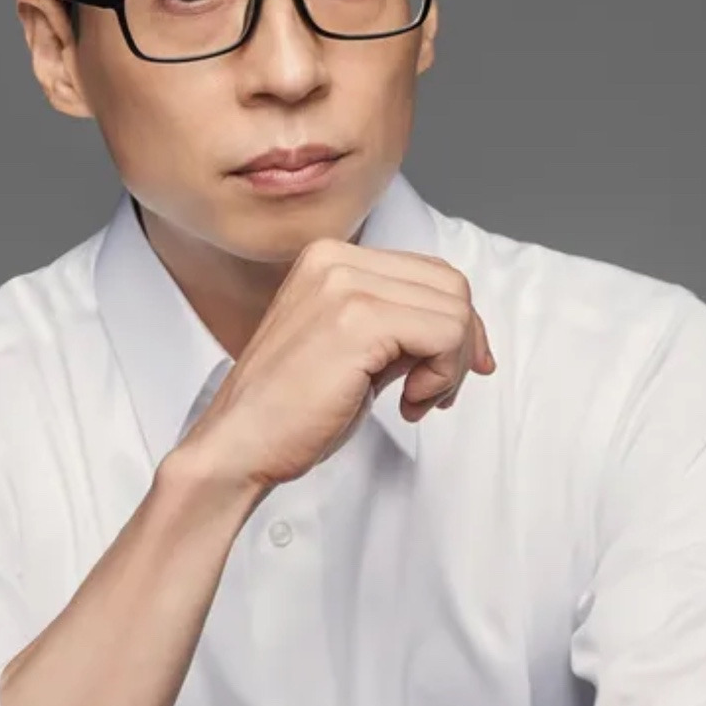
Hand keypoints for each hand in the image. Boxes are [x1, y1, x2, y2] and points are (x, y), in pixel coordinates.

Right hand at [175, 236, 495, 491]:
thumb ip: (397, 327)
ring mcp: (345, 287)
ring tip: (417, 400)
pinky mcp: (358, 321)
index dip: (457, 324)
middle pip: (450, 286)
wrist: (240, 446)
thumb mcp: (352, 350)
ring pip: (455, 310)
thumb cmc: (291, 411)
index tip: (452, 369)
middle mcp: (336, 261)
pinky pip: (446, 334)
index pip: (430, 273)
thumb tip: (465, 331)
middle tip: (435, 392)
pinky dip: (443, 376)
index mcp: (330, 260)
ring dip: (451, 366)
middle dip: (461, 345)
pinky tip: (409, 403)